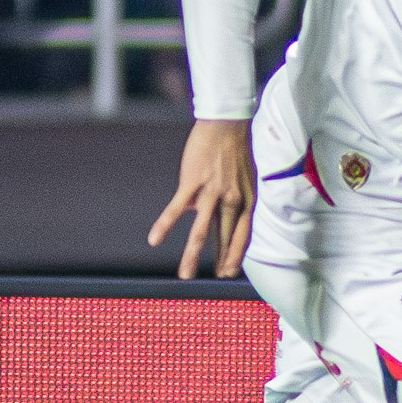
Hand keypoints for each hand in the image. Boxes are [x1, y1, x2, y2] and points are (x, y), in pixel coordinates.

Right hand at [147, 118, 256, 278]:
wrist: (226, 123)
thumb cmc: (235, 149)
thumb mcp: (246, 178)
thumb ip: (237, 198)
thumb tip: (225, 213)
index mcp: (247, 199)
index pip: (244, 233)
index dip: (237, 253)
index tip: (230, 272)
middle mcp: (233, 200)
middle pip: (225, 236)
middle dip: (221, 260)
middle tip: (216, 279)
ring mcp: (212, 193)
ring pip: (201, 231)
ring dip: (192, 255)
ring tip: (185, 276)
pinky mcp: (193, 183)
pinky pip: (176, 209)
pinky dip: (165, 225)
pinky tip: (154, 240)